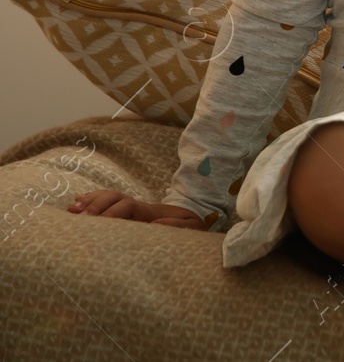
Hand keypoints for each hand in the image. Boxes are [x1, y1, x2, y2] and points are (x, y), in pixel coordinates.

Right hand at [67, 189, 217, 230]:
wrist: (188, 222)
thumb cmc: (187, 227)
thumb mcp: (190, 226)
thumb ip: (177, 225)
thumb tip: (157, 223)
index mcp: (149, 212)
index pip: (128, 206)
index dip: (113, 213)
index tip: (101, 224)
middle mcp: (135, 208)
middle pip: (113, 198)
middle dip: (96, 206)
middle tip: (81, 220)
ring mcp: (128, 209)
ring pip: (106, 198)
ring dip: (89, 203)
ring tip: (71, 212)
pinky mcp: (122, 215)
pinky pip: (103, 203)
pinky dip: (89, 202)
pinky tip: (74, 207)